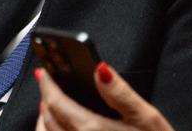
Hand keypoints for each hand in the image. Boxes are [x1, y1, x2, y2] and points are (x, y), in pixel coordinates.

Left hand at [35, 64, 173, 130]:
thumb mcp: (147, 119)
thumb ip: (120, 93)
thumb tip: (99, 69)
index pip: (57, 104)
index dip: (48, 85)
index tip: (44, 73)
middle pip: (48, 122)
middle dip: (46, 101)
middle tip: (48, 86)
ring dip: (44, 122)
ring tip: (50, 108)